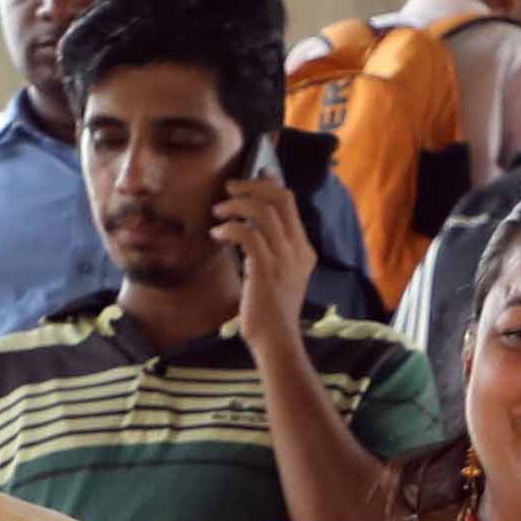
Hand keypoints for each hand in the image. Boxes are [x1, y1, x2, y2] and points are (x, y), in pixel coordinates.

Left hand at [218, 172, 329, 346]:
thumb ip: (272, 251)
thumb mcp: (279, 275)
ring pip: (262, 212)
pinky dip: (229, 228)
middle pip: (279, 199)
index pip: (289, 202)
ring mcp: (284, 260)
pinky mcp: (266, 271)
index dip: (268, 184)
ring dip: (236, 206)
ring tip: (218, 213)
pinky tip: (217, 235)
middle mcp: (297, 250)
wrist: (276, 341)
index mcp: (303, 250)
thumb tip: (248, 226)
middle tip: (228, 188)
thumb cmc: (271, 312)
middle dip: (251, 186)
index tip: (249, 178)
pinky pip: (247, 235)